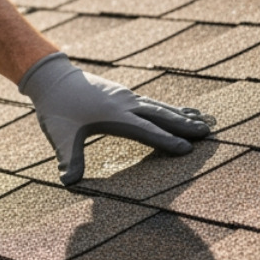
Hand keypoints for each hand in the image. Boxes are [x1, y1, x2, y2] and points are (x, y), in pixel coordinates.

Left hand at [19, 52, 215, 185]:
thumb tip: (68, 182)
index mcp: (114, 115)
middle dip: (183, 125)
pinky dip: (168, 108)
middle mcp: (125, 104)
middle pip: (160, 115)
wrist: (51, 77)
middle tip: (207, 133)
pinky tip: (177, 112)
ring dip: (180, 115)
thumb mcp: (60, 136)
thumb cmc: (57, 107)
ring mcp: (125, 96)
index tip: (186, 149)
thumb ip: (69, 158)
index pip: (146, 130)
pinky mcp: (122, 94)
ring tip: (202, 121)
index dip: (166, 141)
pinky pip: (151, 102)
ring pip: (159, 107)